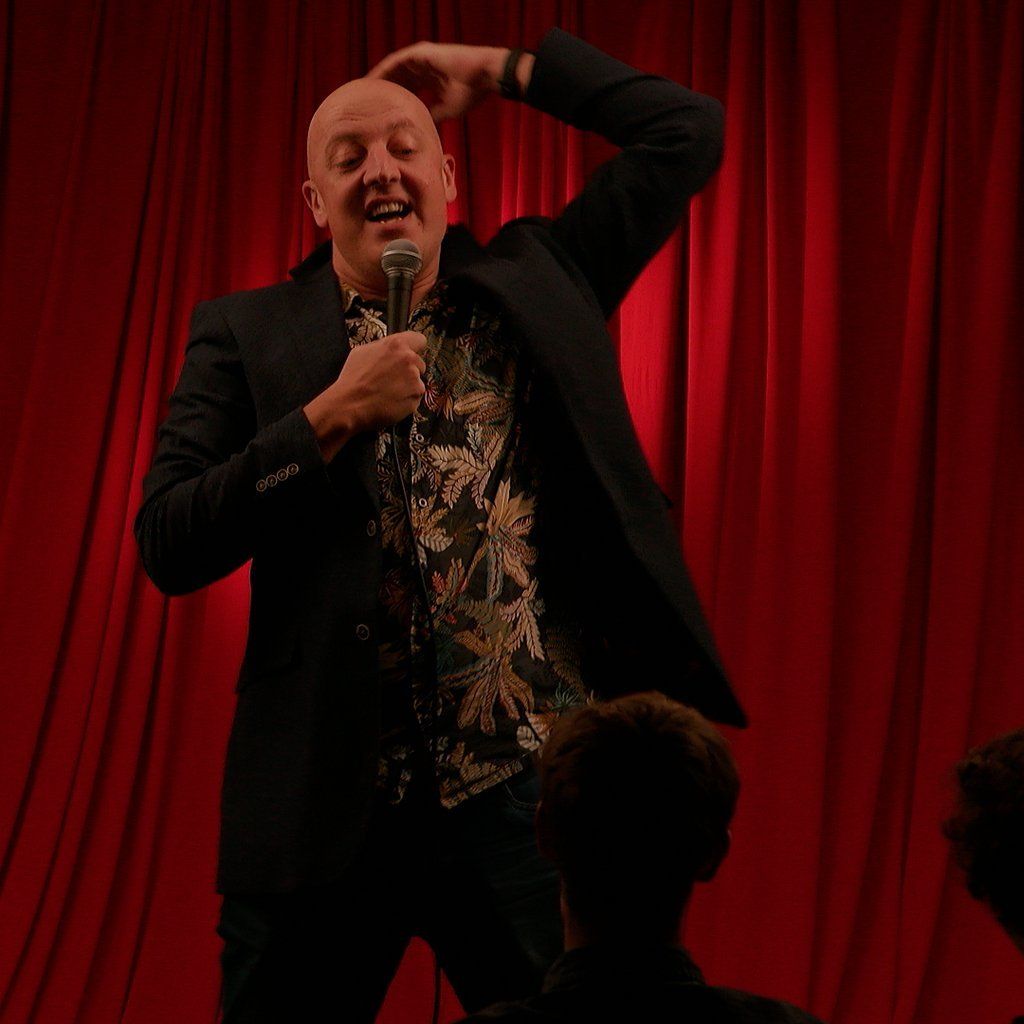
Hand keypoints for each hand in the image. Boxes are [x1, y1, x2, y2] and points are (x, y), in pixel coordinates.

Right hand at [303, 331, 426, 460]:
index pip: (419, 339)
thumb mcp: (362, 351)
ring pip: (417, 381)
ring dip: (407, 386)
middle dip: (409, 370)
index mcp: (396, 344)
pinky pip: (415, 397)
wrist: (350, 404)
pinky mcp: (415, 397)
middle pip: (419, 363)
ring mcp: (414, 379)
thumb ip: (382, 347)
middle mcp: (409, 359)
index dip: (414, 348)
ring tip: (388, 391)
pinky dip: (406, 400)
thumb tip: (389, 349)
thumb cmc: (353, 379)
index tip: (411, 353)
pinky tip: (391, 400)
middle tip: (392, 378)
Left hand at [366, 42, 507, 120]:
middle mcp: (422, 67)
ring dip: (377, 79)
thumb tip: (420, 129)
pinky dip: (383, 71)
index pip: (405, 90)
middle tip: (362, 103)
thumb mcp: (446, 109)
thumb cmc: (470, 93)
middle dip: (380, 90)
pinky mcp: (419, 53)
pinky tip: (372, 81)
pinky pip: (395, 62)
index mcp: (429, 80)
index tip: (378, 114)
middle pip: (395, 79)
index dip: (392, 100)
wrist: (483, 75)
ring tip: (362, 91)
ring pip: (392, 69)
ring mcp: (420, 58)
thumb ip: (431, 115)